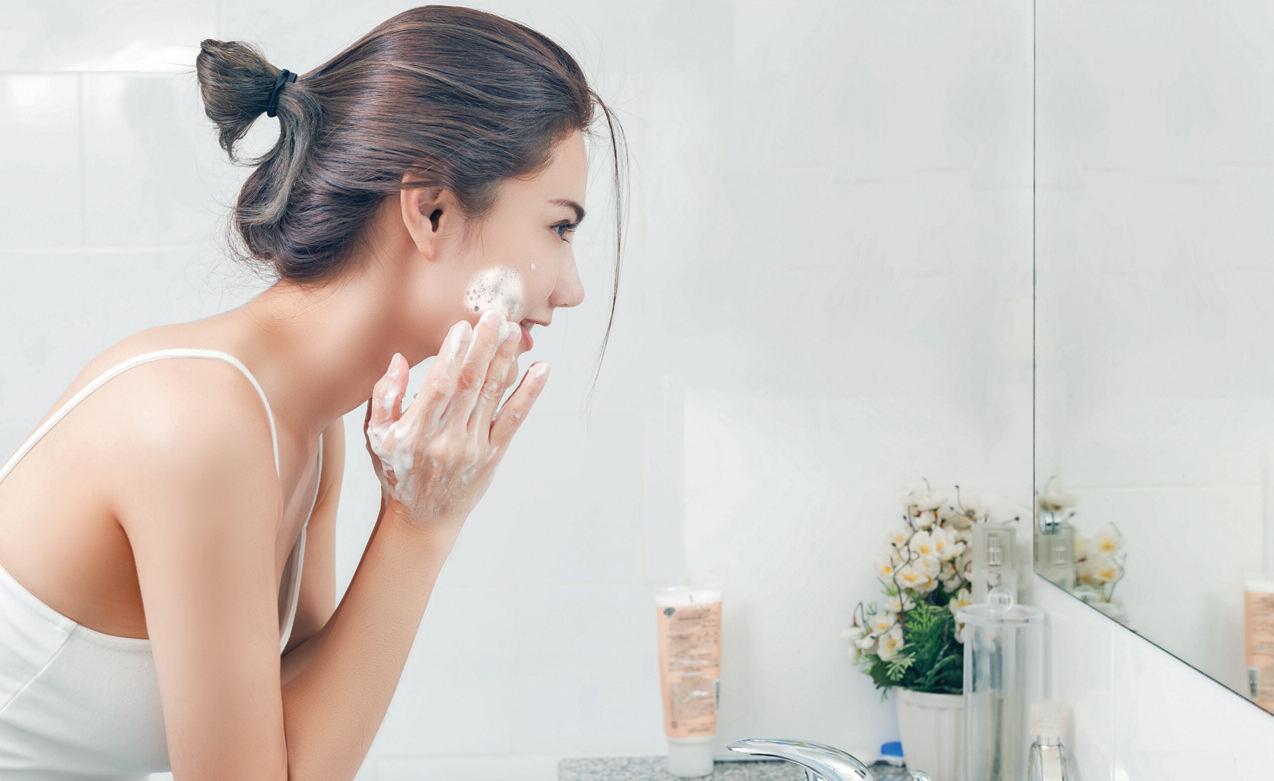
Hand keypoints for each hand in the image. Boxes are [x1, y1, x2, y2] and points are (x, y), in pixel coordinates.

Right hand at [363, 310, 549, 531]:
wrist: (422, 520)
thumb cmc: (396, 471)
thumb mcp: (376, 437)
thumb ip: (383, 397)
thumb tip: (398, 360)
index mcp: (414, 432)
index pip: (438, 387)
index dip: (451, 355)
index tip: (462, 326)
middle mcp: (445, 440)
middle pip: (470, 386)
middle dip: (484, 348)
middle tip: (496, 315)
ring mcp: (472, 448)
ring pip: (492, 398)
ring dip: (506, 361)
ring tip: (516, 332)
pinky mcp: (492, 456)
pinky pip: (513, 420)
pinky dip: (529, 394)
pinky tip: (542, 370)